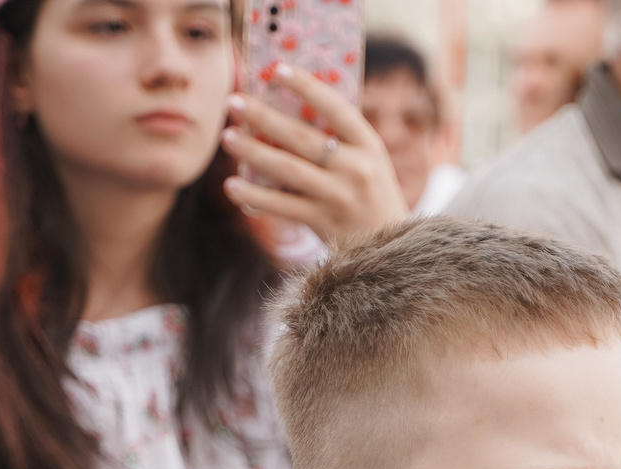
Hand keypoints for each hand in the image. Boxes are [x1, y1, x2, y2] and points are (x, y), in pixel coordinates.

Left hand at [223, 64, 407, 246]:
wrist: (392, 246)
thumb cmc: (368, 195)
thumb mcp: (368, 161)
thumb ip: (338, 139)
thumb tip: (283, 110)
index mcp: (369, 145)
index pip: (336, 108)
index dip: (307, 87)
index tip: (277, 70)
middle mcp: (356, 169)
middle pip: (302, 138)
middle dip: (264, 117)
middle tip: (234, 102)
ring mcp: (340, 198)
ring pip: (288, 170)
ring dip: (253, 152)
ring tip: (228, 137)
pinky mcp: (325, 223)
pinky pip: (282, 206)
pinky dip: (255, 196)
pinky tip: (232, 186)